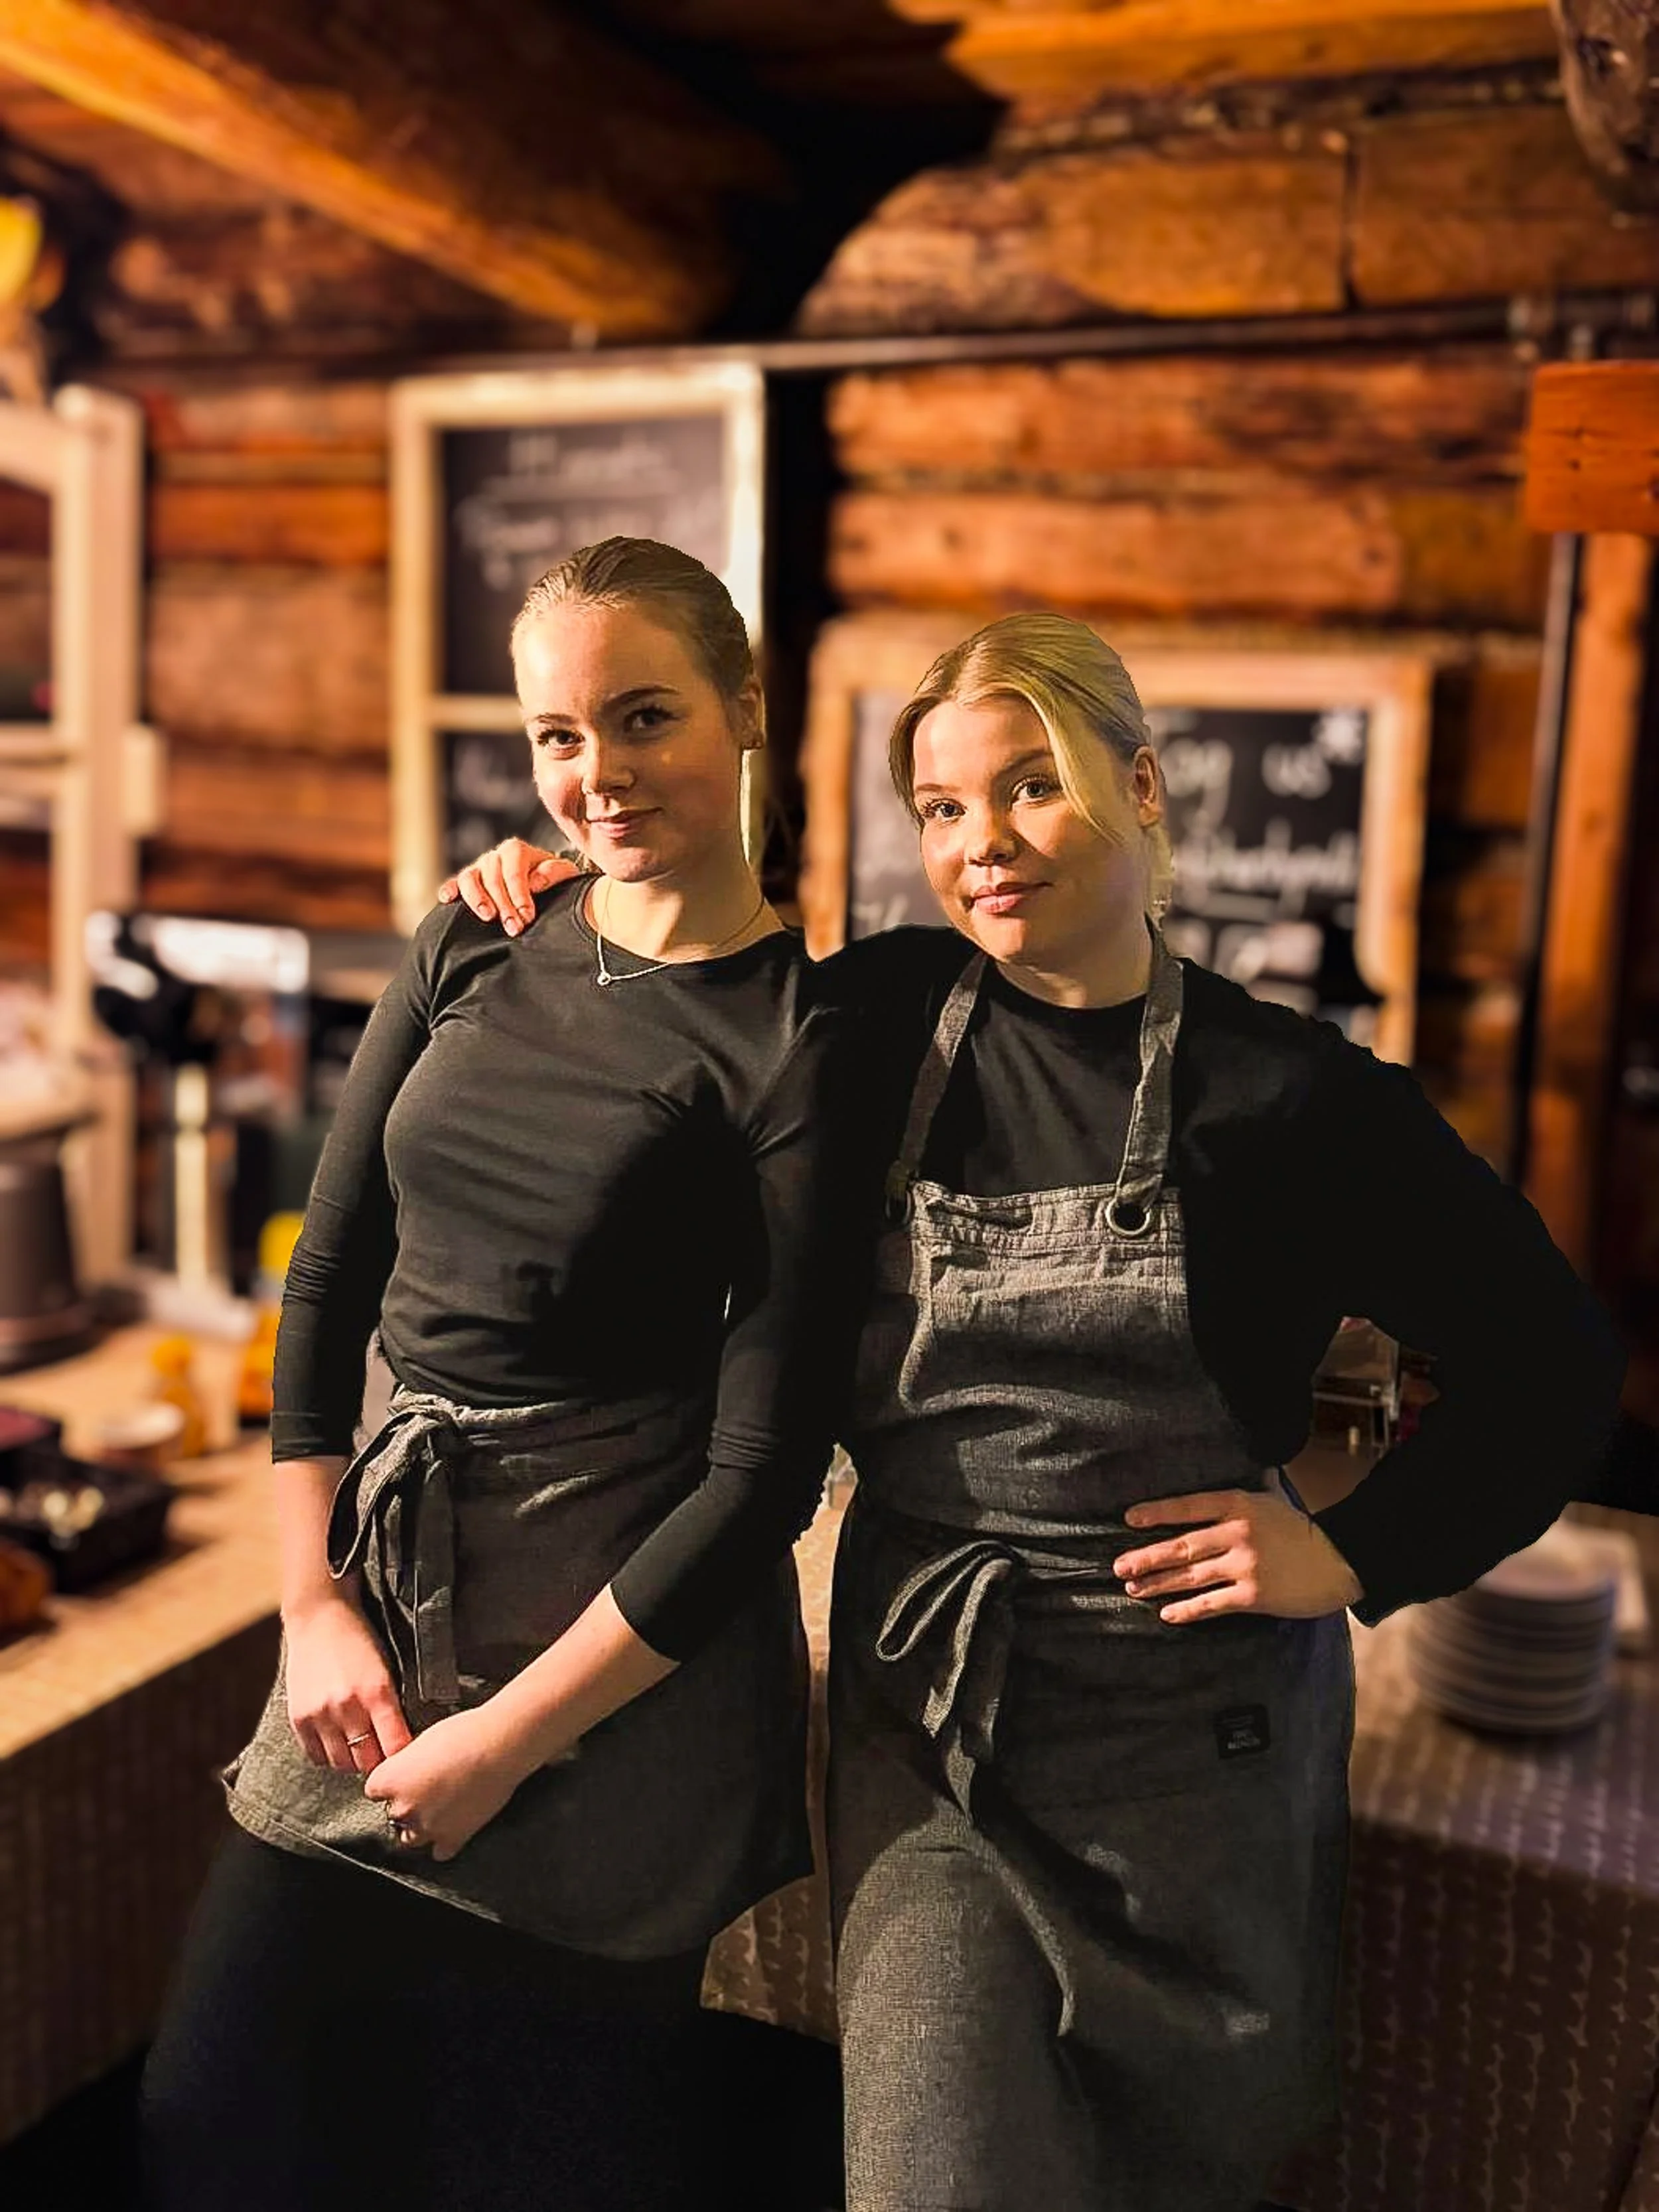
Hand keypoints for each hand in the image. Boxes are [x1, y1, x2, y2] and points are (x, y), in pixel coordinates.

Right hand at [284, 1591, 412, 1773]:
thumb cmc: (360, 1641)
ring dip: (352, 1760)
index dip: (402, 1757)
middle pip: (368, 1761)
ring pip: (342, 1763)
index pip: (395, 1747)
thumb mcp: (386, 1669)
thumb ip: (391, 1706)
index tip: (405, 1757)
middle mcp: (348, 1707)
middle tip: (379, 1751)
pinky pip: (317, 1756)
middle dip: (377, 1760)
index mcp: (377, 1692)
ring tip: (357, 1746)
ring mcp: (320, 1714)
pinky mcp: (299, 1718)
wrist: (319, 1617)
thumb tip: (400, 1745)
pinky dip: (329, 1754)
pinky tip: (335, 1740)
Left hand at [362, 1705, 528, 1862]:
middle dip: (407, 1804)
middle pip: (393, 1815)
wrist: (499, 1744)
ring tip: (438, 1808)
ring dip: (422, 1825)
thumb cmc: (465, 1733)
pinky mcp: (453, 1838)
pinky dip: (445, 1841)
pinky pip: (440, 1851)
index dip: (392, 1782)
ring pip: (411, 1838)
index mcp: (390, 1779)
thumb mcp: (423, 1739)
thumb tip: (411, 1771)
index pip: (374, 1790)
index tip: (403, 1778)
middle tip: (427, 1789)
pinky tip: (453, 1824)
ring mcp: (428, 1826)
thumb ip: (408, 1763)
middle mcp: (404, 1807)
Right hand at [436, 838, 573, 934]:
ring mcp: (479, 869)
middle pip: (492, 877)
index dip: (519, 895)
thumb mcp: (565, 873)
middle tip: (514, 928)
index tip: (527, 916)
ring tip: (488, 917)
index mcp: (517, 850)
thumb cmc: (554, 879)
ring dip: (477, 899)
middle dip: (504, 905)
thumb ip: (554, 873)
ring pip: (469, 878)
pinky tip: (448, 899)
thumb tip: (534, 883)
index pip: (513, 870)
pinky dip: (449, 889)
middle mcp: (495, 856)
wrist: (546, 883)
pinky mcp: (468, 883)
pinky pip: (454, 883)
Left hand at [1114, 1486, 1362, 1623]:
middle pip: (1182, 1545)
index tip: (1129, 1518)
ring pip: (1191, 1576)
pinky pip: (1212, 1604)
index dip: (1157, 1512)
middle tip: (1118, 1566)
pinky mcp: (1253, 1595)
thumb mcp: (1270, 1499)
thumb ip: (1245, 1491)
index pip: (1189, 1506)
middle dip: (1146, 1557)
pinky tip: (1167, 1614)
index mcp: (1239, 1504)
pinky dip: (1187, 1610)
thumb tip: (1240, 1470)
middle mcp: (1237, 1533)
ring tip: (1133, 1588)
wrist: (1338, 1560)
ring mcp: (1245, 1566)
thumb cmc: (1300, 1529)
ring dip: (1158, 1583)